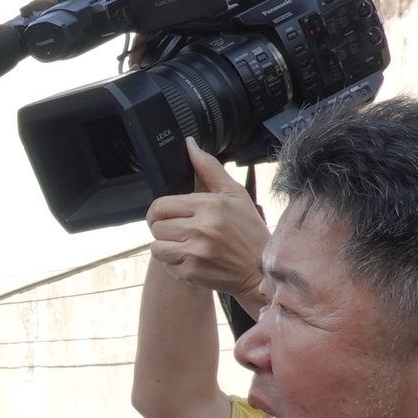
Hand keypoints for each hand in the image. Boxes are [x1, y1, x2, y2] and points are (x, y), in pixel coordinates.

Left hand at [144, 141, 268, 302]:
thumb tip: (189, 144)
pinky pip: (167, 265)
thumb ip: (209, 168)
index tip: (169, 216)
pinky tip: (194, 260)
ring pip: (157, 246)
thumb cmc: (249, 230)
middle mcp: (200, 228)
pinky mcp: (192, 273)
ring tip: (187, 246)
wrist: (261, 271)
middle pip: (156, 226)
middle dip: (165, 228)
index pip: (161, 205)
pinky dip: (175, 264)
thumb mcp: (235, 194)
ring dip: (167, 247)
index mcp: (209, 205)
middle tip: (182, 231)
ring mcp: (195, 252)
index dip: (161, 211)